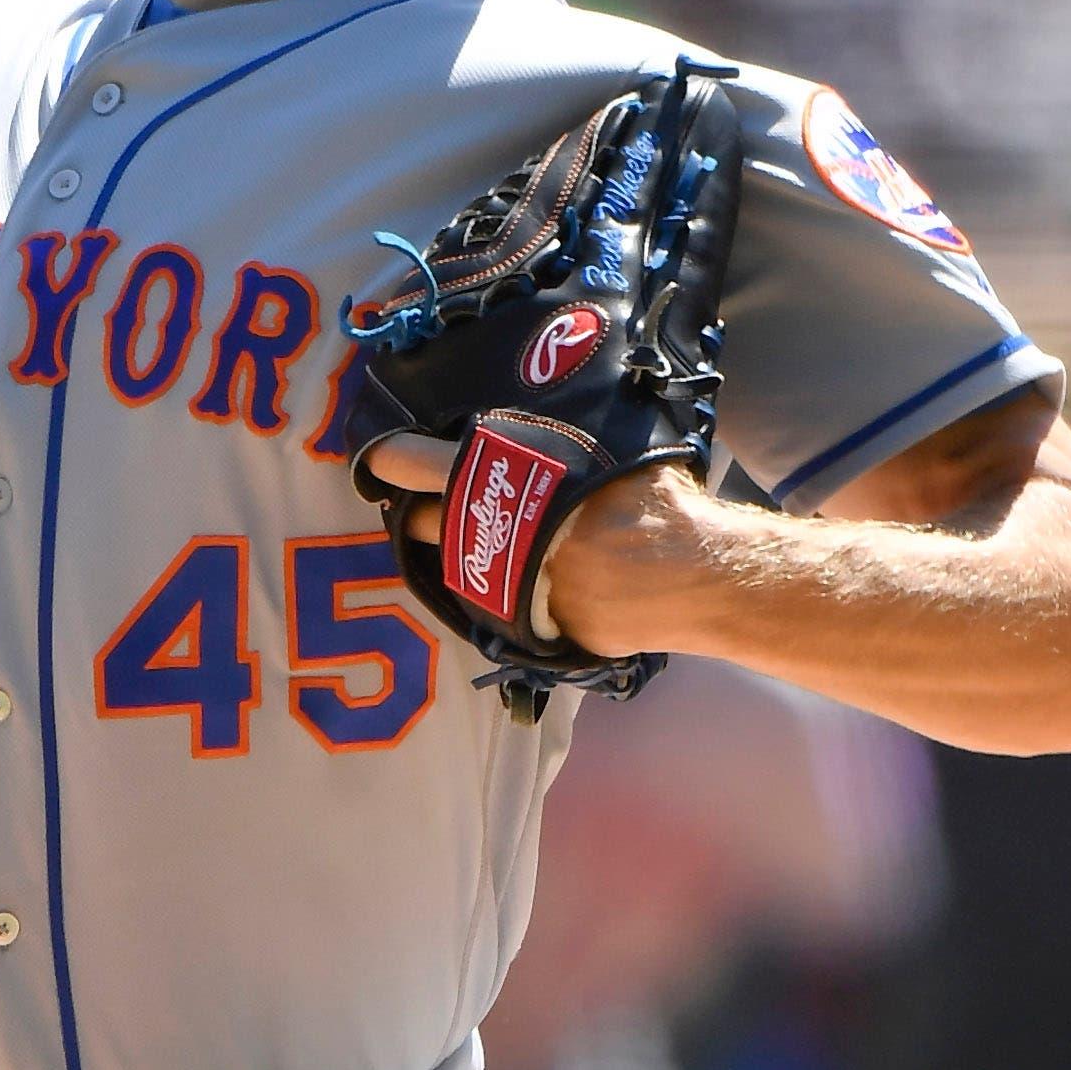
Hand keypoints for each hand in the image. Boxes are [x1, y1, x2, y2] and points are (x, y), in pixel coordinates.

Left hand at [363, 434, 705, 659]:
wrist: (697, 576)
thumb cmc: (659, 504)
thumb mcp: (605, 456)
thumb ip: (555, 455)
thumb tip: (530, 443)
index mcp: (512, 483)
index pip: (424, 465)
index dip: (390, 461)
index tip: (374, 460)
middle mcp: (500, 536)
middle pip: (428, 523)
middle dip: (426, 514)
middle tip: (431, 504)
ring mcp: (510, 586)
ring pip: (462, 568)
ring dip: (471, 553)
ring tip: (495, 541)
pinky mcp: (530, 627)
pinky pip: (505, 604)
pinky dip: (516, 591)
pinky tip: (539, 580)